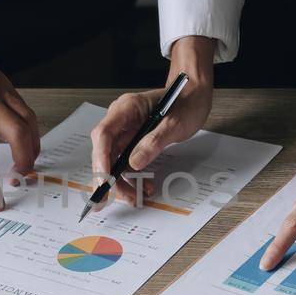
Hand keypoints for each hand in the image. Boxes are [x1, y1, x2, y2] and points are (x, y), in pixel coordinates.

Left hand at [0, 52, 38, 210]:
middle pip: (19, 137)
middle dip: (23, 163)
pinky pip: (26, 111)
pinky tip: (23, 140)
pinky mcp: (8, 86)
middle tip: (16, 180)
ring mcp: (1, 93)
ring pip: (30, 124)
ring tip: (24, 164)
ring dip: (32, 148)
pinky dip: (30, 130)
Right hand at [89, 38, 213, 206]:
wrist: (195, 94)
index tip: (105, 180)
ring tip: (136, 197)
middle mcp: (121, 120)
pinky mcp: (133, 141)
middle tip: (109, 200)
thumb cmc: (186, 102)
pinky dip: (133, 177)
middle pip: (104, 151)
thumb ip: (154, 142)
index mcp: (126, 108)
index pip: (103, 134)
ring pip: (114, 161)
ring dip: (122, 181)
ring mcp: (126, 131)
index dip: (100, 159)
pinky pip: (127, 162)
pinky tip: (144, 187)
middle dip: (107, 177)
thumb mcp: (175, 124)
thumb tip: (135, 164)